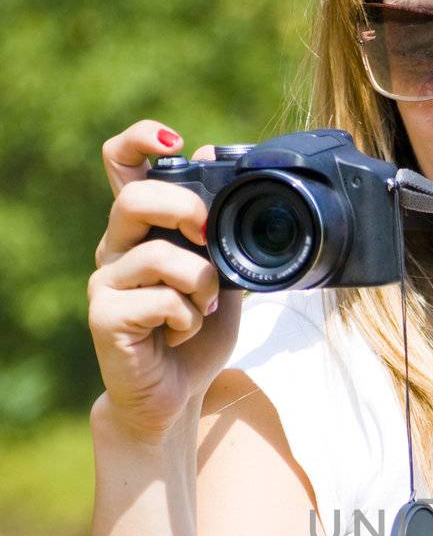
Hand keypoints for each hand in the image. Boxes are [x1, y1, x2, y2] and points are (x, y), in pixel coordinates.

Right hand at [89, 119, 244, 441]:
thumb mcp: (223, 276)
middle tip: (207, 237)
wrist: (176, 396)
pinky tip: (182, 331)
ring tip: (203, 306)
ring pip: (158, 256)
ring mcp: (106, 281)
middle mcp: (116, 248)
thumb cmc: (195, 335)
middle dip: (184, 211)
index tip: (174, 138)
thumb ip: (221, 232)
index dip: (140, 139)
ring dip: (201, 283)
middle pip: (135, 198)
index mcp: (141, 229)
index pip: (121, 164)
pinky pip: (161, 301)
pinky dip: (188, 317)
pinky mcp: (107, 316)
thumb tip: (220, 165)